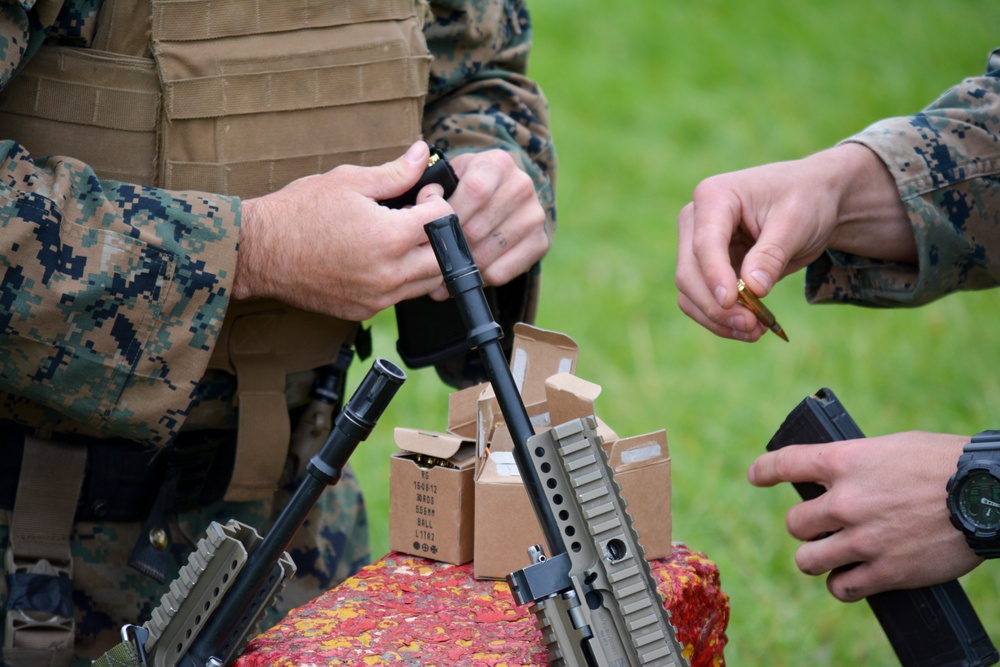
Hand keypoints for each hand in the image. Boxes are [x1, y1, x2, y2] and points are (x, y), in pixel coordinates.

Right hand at [233, 142, 454, 320]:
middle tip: (418, 217)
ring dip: (425, 259)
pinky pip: (401, 297)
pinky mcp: (364, 311)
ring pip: (427, 283)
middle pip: (445, 258)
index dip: (437, 200)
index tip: (423, 194)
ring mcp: (377, 297)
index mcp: (388, 237)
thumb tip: (420, 153)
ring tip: (400, 237)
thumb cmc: (298, 213)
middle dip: (440, 234)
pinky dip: (402, 278)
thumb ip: (395, 173)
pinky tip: (381, 258)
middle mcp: (388, 273)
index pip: (442, 220)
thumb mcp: (349, 181)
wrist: (258, 252)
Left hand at [426, 149, 548, 299]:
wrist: (501, 196)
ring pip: (488, 252)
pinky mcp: (540, 242)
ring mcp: (535, 215)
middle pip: (478, 227)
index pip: (474, 191)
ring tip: (441, 273)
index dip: (450, 215)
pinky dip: (480, 277)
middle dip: (450, 247)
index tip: (430, 229)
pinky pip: (503, 271)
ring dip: (462, 267)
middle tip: (428, 260)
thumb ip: (429, 187)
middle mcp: (521, 185)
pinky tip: (467, 273)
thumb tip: (412, 207)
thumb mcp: (449, 176)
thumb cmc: (464, 189)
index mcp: (497, 163)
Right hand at [675, 143, 912, 340]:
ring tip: (755, 332)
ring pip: (690, 293)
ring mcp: (697, 247)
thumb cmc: (805, 199)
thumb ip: (772, 254)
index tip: (730, 302)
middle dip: (716, 305)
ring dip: (717, 318)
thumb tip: (753, 289)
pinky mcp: (707, 269)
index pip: (705, 243)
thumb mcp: (797, 221)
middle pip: (689, 273)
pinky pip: (703, 301)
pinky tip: (750, 327)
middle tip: (752, 326)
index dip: (714, 275)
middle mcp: (696, 222)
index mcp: (713, 197)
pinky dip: (722, 319)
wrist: (812, 199)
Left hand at [748, 431, 982, 600]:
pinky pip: (841, 588)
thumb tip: (831, 482)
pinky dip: (843, 585)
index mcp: (844, 462)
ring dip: (817, 557)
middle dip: (807, 525)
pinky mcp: (885, 571)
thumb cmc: (942, 463)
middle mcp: (845, 501)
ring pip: (808, 559)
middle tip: (823, 525)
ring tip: (830, 555)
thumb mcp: (889, 448)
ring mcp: (863, 539)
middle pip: (795, 523)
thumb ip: (855, 465)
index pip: (784, 463)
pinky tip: (852, 579)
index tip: (756, 476)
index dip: (764, 471)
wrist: (988, 494)